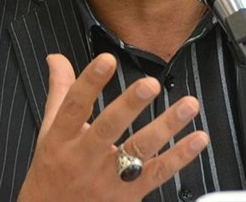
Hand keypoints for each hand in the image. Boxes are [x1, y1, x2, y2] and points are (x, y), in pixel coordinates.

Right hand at [16, 53, 208, 201]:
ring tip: (187, 105)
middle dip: (130, 105)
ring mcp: (108, 178)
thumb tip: (57, 58)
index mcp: (62, 138)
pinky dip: (180, 156)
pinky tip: (197, 138)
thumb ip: (61, 92)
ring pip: (139, 150)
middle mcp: (84, 158)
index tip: (107, 60)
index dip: (90, 82)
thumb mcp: (49, 132)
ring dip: (166, 127)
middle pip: (108, 128)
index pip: (74, 106)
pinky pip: (158, 173)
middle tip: (150, 84)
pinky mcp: (129, 194)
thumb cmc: (53, 173)